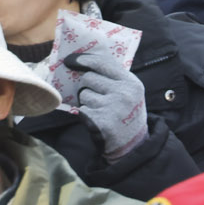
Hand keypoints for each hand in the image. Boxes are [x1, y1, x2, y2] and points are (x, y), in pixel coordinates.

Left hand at [67, 41, 148, 160]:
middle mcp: (123, 93)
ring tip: (100, 109)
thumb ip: (115, 77)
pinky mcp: (98, 121)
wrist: (132, 145)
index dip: (85, 59)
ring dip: (87, 101)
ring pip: (83, 94)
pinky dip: (86, 113)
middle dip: (88, 85)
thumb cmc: (128, 113)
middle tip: (97, 94)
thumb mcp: (131, 92)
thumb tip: (86, 62)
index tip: (72, 59)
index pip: (104, 63)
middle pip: (89, 78)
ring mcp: (110, 107)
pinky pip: (82, 109)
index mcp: (131, 83)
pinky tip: (97, 119)